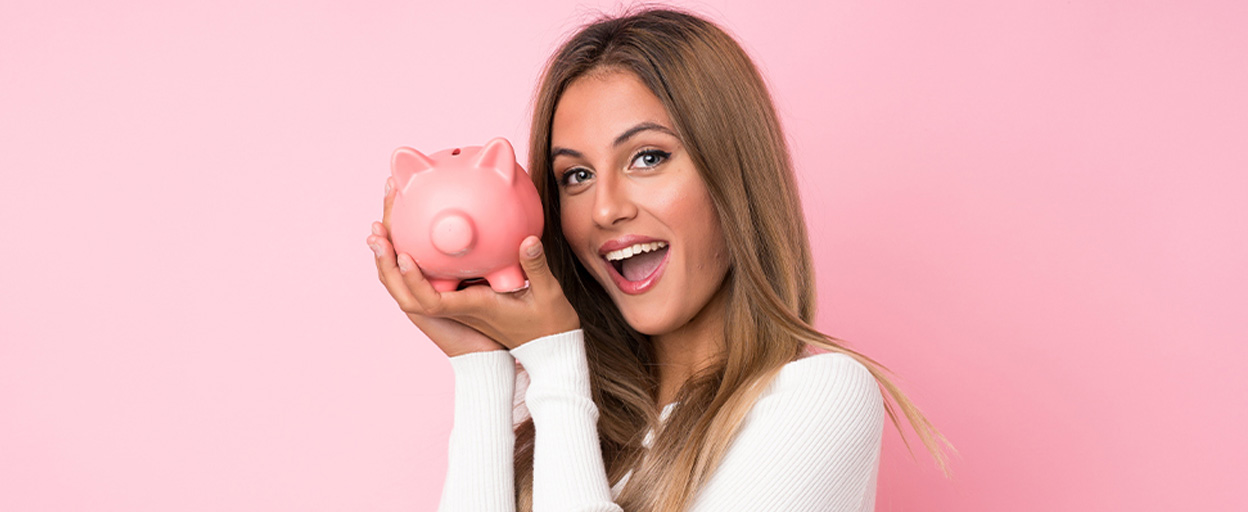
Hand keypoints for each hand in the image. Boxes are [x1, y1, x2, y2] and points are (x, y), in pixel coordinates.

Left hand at [369, 188, 580, 350]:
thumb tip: (528, 239)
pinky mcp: (456, 299)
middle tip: (376, 227)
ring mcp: (454, 305)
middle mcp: (455, 309)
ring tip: (383, 225)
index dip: (413, 280)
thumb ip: (535, 267)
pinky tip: (409, 238)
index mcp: (472, 309)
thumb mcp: (547, 296)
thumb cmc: (547, 326)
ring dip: (392, 259)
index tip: (402, 255)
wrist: (544, 350)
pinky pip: (424, 280)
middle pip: (407, 291)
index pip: (430, 301)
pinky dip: (409, 261)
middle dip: (387, 260)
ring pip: (410, 287)